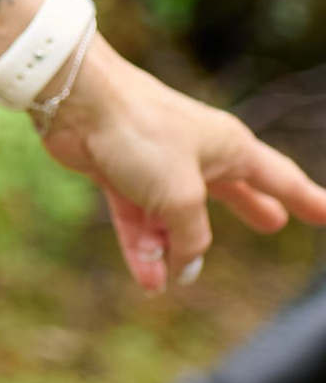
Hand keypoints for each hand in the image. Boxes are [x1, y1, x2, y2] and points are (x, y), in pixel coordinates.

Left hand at [44, 40, 325, 293]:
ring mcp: (158, 164)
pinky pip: (138, 219)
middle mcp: (199, 154)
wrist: (79, 102)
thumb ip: (191, 237)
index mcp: (230, 148)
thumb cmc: (142, 134)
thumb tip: (188, 267)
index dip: (307, 199)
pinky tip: (147, 279)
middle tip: (274, 223)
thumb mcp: (181, 195)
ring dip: (171, 249)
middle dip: (251, 208)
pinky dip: (141, 247)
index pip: (280, 179)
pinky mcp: (122, 173)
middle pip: (232, 190)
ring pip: (175, 214)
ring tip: (170, 281)